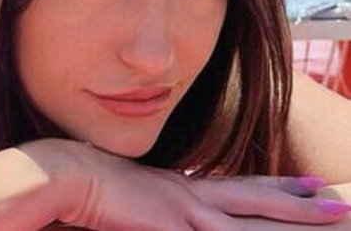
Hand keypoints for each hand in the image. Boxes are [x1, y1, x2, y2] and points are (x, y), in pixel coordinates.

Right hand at [20, 139, 349, 230]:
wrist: (75, 172)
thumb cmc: (99, 186)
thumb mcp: (138, 197)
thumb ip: (161, 206)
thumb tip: (172, 213)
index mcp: (186, 187)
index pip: (241, 188)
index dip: (276, 189)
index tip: (305, 187)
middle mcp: (195, 194)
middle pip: (259, 198)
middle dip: (300, 203)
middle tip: (338, 202)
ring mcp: (188, 208)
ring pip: (254, 217)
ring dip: (294, 219)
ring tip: (334, 215)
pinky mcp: (174, 225)